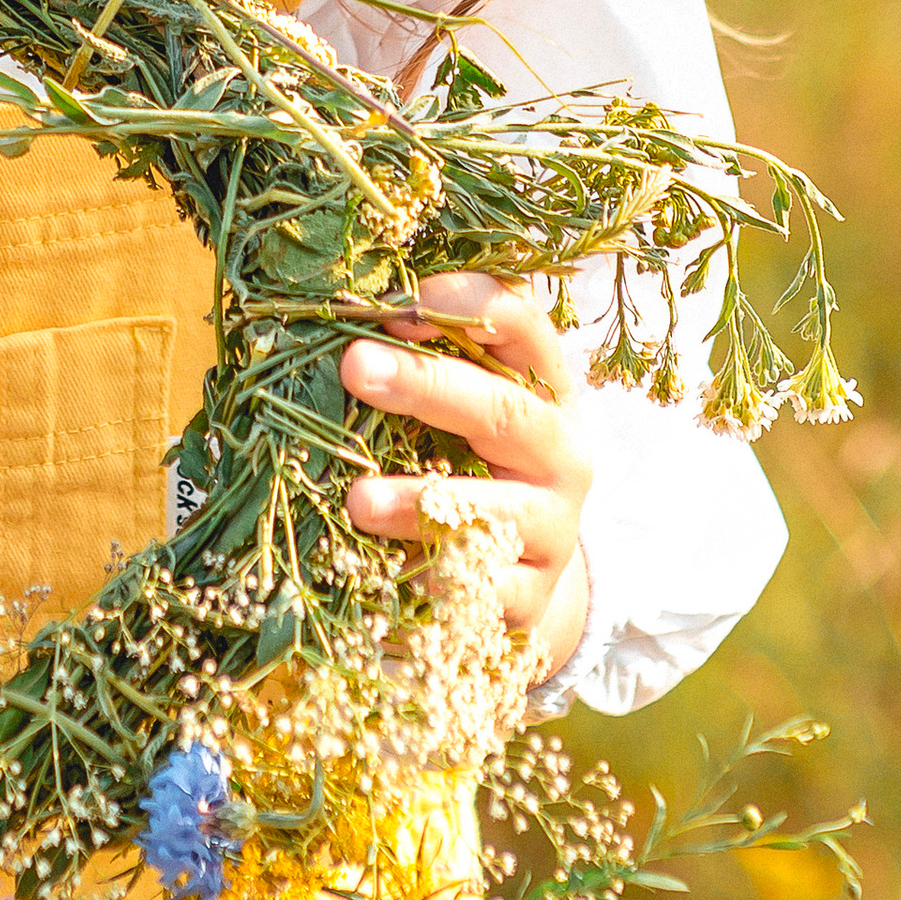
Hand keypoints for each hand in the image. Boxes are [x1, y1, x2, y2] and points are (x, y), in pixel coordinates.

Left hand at [338, 276, 593, 681]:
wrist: (523, 572)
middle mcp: (561, 453)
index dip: (463, 303)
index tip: (393, 301)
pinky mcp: (528, 598)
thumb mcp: (462, 405)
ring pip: (495, 514)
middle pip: (504, 411)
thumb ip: (422, 356)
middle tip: (354, 367)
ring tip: (358, 501)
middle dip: (427, 385)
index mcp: (545, 387)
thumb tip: (339, 305)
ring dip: (421, 503)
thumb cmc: (471, 462)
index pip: (522, 324)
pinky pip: (478, 593)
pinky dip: (430, 583)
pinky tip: (380, 577)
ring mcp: (551, 530)